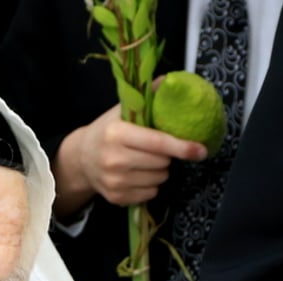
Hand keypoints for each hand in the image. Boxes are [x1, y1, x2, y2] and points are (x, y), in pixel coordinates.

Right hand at [53, 104, 207, 217]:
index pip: (158, 143)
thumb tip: (171, 81)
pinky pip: (150, 193)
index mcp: (117, 134)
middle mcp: (114, 159)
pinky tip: (137, 174)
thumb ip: (148, 98)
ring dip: (160, 171)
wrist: (81, 158)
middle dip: (166, 156)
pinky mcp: (117, 197)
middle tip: (155, 149)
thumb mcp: (122, 110)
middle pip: (162, 163)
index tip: (201, 150)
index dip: (182, 147)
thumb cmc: (107, 131)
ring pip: (159, 179)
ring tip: (144, 161)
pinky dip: (150, 185)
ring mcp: (115, 181)